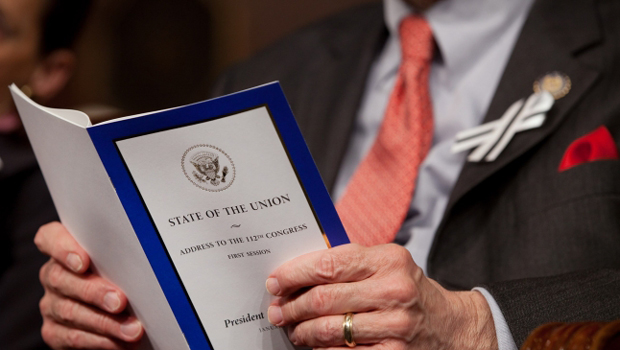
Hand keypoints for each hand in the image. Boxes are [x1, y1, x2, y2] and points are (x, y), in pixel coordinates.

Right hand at [35, 222, 143, 349]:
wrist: (122, 307)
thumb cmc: (126, 272)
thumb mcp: (124, 258)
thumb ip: (124, 254)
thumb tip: (150, 255)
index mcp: (64, 248)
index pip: (50, 238)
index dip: (62, 248)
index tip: (84, 261)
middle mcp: (54, 275)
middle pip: (62, 279)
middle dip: (94, 292)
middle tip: (120, 301)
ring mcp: (52, 304)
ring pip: (70, 312)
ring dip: (105, 322)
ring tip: (132, 329)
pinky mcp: (55, 331)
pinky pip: (72, 338)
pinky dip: (99, 341)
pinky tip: (119, 342)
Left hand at [265, 243, 497, 348]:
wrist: (450, 326)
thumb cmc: (406, 289)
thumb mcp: (385, 265)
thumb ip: (348, 263)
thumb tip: (296, 272)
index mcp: (388, 260)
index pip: (328, 265)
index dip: (294, 274)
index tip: (275, 282)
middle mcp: (394, 290)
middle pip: (323, 299)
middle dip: (291, 307)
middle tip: (276, 311)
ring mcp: (395, 325)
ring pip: (329, 330)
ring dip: (301, 332)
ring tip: (292, 330)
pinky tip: (314, 345)